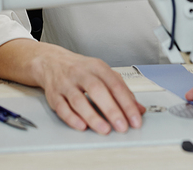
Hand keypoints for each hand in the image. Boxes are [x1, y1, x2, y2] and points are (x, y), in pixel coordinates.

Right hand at [30, 45, 145, 133]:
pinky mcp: (54, 95)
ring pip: (79, 100)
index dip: (126, 103)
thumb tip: (139, 109)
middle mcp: (81, 73)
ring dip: (92, 116)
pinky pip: (62, 108)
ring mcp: (66, 84)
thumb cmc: (81, 70)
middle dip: (111, 109)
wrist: (52, 62)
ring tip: (105, 129)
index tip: (135, 119)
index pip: (115, 84)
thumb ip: (122, 90)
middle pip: (97, 90)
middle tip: (122, 126)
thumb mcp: (103, 73)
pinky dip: (72, 118)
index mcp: (97, 67)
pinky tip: (82, 126)